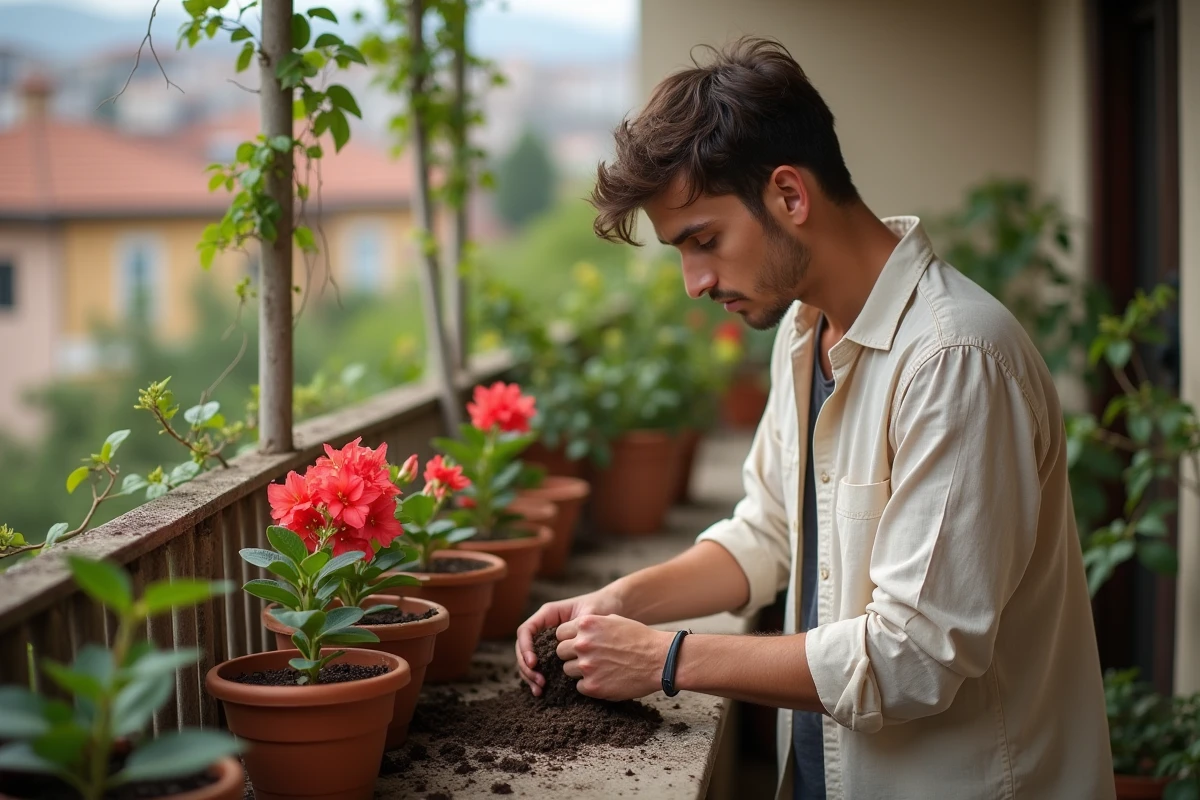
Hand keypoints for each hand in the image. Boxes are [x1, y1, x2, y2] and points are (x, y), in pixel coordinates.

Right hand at [516, 589, 623, 694]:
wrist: (611, 608)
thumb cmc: (600, 607)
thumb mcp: (590, 614)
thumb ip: (581, 625)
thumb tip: (576, 644)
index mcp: (548, 615)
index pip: (525, 630)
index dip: (525, 647)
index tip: (534, 663)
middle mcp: (543, 628)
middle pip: (522, 648)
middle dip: (527, 667)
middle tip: (540, 682)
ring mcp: (547, 642)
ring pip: (528, 660)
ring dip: (530, 676)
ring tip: (540, 690)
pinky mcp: (553, 654)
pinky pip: (539, 667)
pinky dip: (536, 679)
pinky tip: (542, 691)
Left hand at [555, 614, 671, 700]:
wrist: (660, 660)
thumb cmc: (639, 638)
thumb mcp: (613, 620)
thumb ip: (591, 625)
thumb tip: (574, 632)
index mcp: (586, 624)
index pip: (560, 633)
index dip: (568, 639)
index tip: (578, 644)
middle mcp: (582, 643)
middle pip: (560, 652)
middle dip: (571, 655)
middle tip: (589, 658)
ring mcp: (586, 666)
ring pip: (567, 670)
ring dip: (580, 670)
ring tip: (600, 668)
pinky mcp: (593, 686)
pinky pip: (580, 686)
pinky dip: (590, 685)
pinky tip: (605, 679)